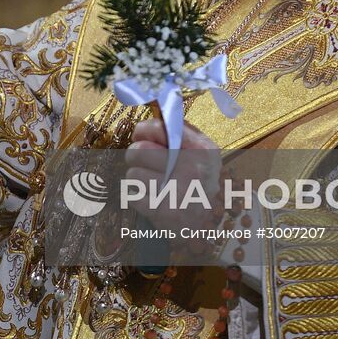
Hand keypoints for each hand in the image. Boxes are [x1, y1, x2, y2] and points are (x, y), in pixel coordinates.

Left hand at [124, 118, 222, 235]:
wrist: (206, 227)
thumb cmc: (199, 182)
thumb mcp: (202, 153)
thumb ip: (181, 131)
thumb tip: (154, 112)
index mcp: (201, 149)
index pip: (160, 127)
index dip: (143, 130)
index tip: (141, 136)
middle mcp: (192, 168)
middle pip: (139, 151)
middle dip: (135, 156)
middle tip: (141, 162)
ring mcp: (178, 192)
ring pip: (132, 173)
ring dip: (136, 178)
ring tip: (150, 183)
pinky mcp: (163, 212)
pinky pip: (131, 195)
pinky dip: (135, 197)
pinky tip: (149, 199)